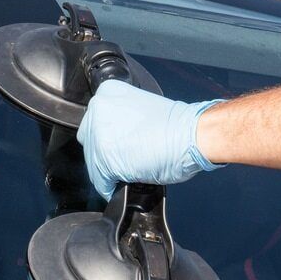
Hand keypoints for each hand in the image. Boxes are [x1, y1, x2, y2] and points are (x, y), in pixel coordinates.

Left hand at [77, 80, 223, 199]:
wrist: (191, 136)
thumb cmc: (178, 125)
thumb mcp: (142, 110)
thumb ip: (122, 120)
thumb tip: (117, 138)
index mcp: (108, 92)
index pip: (95, 120)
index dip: (107, 136)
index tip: (117, 144)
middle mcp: (98, 109)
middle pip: (89, 141)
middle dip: (105, 153)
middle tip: (124, 159)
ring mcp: (99, 134)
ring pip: (93, 163)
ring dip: (109, 172)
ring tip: (129, 173)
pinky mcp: (104, 159)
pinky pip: (100, 181)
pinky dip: (111, 187)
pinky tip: (124, 184)